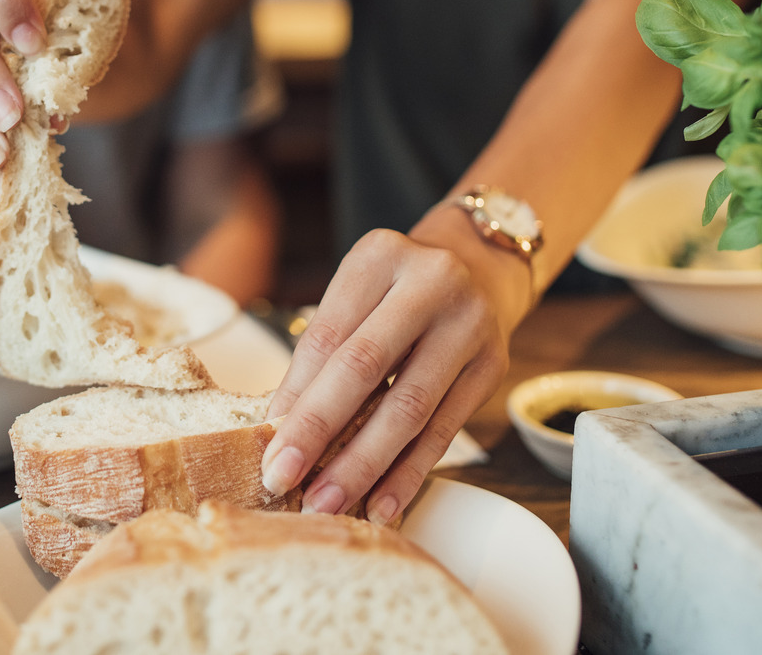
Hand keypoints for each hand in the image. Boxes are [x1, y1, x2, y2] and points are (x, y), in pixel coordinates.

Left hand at [261, 229, 509, 524]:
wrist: (479, 270)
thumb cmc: (397, 292)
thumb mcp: (355, 298)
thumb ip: (322, 354)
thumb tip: (280, 428)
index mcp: (380, 257)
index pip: (327, 336)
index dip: (294, 395)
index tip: (268, 446)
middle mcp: (432, 283)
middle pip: (364, 367)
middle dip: (319, 431)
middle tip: (285, 479)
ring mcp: (469, 324)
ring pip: (409, 408)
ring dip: (363, 465)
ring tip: (329, 502)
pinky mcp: (493, 367)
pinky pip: (444, 431)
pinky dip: (409, 473)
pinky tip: (383, 504)